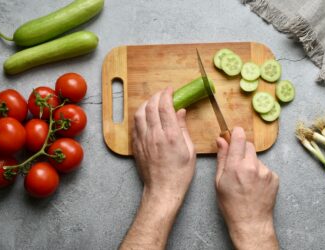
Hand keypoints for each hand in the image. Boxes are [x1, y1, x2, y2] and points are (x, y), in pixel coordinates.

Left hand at [132, 87, 195, 204]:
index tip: (170, 90)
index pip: (165, 107)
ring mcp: (143, 140)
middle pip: (151, 106)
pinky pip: (135, 125)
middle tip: (163, 93)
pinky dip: (140, 115)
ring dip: (146, 103)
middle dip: (157, 95)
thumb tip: (180, 111)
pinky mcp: (136, 146)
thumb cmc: (180, 173)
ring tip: (153, 101)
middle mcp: (155, 135)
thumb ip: (183, 128)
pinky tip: (145, 115)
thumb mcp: (189, 150)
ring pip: (140, 113)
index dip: (167, 94)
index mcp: (171, 136)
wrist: (162, 190)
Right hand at [215, 127, 278, 249]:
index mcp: (236, 166)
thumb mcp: (219, 181)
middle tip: (237, 164)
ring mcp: (265, 172)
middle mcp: (252, 166)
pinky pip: (264, 168)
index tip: (235, 132)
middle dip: (242, 150)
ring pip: (256, 158)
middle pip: (249, 146)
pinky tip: (255, 185)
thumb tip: (221, 140)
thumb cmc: (231, 205)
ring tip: (246, 180)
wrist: (251, 222)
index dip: (237, 133)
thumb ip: (222, 158)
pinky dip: (259, 173)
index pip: (239, 139)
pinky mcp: (274, 177)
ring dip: (251, 163)